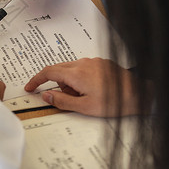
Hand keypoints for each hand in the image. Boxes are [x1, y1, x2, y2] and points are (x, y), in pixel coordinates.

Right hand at [25, 58, 142, 116]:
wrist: (137, 94)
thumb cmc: (113, 101)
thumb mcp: (84, 107)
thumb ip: (62, 101)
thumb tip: (46, 96)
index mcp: (76, 74)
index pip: (48, 72)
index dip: (36, 80)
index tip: (30, 87)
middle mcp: (82, 63)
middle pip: (58, 69)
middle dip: (55, 83)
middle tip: (62, 97)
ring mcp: (92, 61)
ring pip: (71, 68)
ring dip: (69, 81)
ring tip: (82, 97)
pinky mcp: (100, 62)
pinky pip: (82, 67)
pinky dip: (79, 78)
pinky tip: (90, 89)